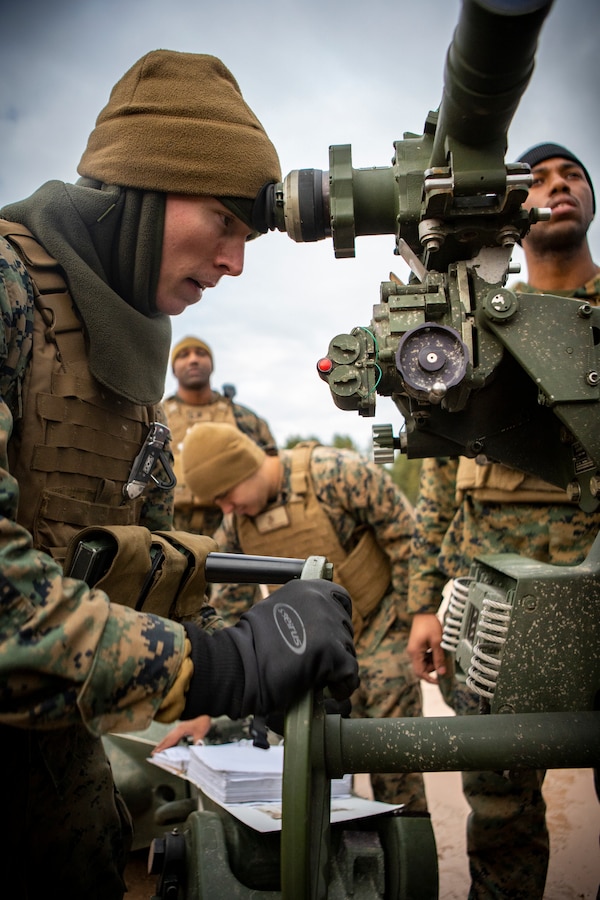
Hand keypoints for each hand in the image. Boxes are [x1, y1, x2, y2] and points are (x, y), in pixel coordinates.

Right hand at [152, 715, 210, 753]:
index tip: (157, 752)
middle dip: (160, 746)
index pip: (170, 740)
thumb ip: (197, 741)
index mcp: (181, 729)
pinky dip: (168, 742)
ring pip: (169, 737)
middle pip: (167, 738)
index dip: (163, 746)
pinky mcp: (181, 729)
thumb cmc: (203, 723)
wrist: (206, 716)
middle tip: (153, 753)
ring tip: (157, 751)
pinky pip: (173, 737)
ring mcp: (179, 728)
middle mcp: (178, 729)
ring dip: (163, 744)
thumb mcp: (201, 732)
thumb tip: (195, 748)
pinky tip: (168, 746)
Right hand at [182, 579, 358, 719]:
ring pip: (347, 651)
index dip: (337, 620)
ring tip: (314, 677)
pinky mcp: (333, 651)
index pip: (341, 598)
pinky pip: (350, 673)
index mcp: (306, 587)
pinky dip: (342, 686)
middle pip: (345, 628)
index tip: (329, 637)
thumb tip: (320, 622)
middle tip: (314, 662)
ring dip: (335, 667)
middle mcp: (321, 600)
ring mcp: (328, 624)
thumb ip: (300, 610)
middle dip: (334, 647)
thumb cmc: (250, 645)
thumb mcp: (275, 609)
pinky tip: (328, 691)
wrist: (239, 665)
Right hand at [407, 613, 445, 682]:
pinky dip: (431, 655)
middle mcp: (412, 652)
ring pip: (424, 662)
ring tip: (440, 650)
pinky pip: (424, 656)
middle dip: (433, 667)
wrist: (424, 611)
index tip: (439, 681)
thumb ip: (439, 658)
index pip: (420, 673)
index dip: (430, 679)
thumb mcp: (437, 642)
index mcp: (415, 653)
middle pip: (422, 668)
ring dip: (433, 660)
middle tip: (442, 660)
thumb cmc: (429, 624)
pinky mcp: (417, 646)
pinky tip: (437, 647)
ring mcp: (414, 649)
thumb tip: (442, 672)